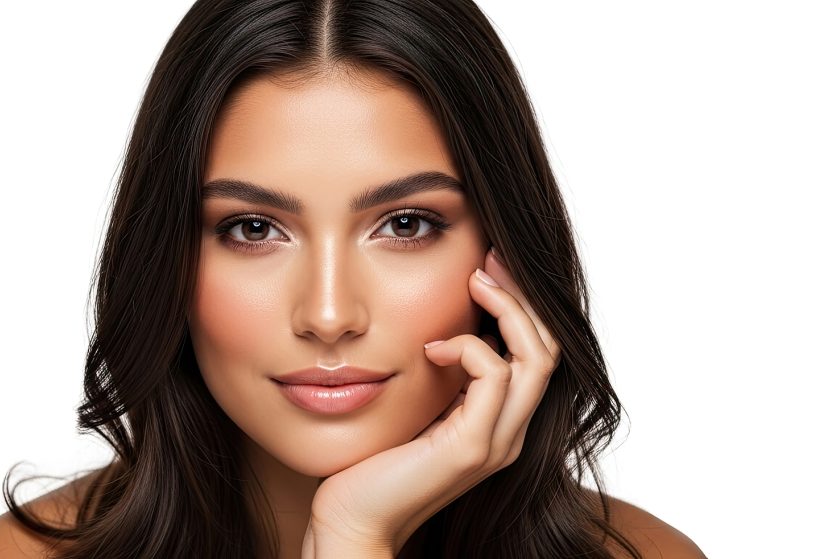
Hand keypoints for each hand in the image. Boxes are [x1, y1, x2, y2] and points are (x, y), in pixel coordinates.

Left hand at [301, 246, 561, 555]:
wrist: (352, 519)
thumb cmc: (374, 462)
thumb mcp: (419, 406)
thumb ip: (443, 376)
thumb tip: (444, 328)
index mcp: (500, 422)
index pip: (538, 354)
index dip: (523, 306)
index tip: (491, 265)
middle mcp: (509, 433)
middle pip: (549, 349)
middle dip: (524, 296)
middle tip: (488, 260)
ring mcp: (496, 443)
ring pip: (537, 358)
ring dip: (509, 309)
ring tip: (475, 282)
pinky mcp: (470, 449)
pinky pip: (493, 377)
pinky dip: (468, 347)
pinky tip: (432, 348)